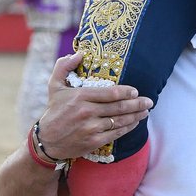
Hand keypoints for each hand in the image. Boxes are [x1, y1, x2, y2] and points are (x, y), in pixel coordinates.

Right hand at [37, 53, 152, 159]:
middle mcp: (87, 112)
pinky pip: (115, 134)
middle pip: (118, 107)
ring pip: (119, 121)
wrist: (46, 141)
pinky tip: (134, 123)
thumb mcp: (54, 86)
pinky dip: (127, 128)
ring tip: (145, 111)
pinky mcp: (93, 142)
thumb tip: (79, 54)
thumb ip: (64, 66)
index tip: (135, 91)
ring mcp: (91, 128)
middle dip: (137, 104)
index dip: (125, 92)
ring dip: (135, 116)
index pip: (109, 93)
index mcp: (80, 96)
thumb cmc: (53, 111)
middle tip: (149, 101)